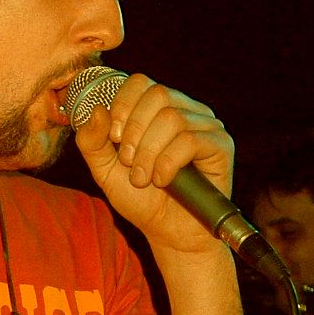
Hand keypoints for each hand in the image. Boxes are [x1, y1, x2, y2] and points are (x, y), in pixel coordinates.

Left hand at [73, 73, 234, 254]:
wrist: (168, 232)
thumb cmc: (140, 199)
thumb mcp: (104, 170)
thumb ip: (92, 141)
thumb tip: (97, 110)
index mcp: (157, 108)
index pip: (140, 82)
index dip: (122, 104)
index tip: (113, 138)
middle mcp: (185, 110)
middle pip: (158, 95)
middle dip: (134, 130)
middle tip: (127, 162)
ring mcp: (206, 125)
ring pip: (172, 118)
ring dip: (149, 152)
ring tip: (143, 178)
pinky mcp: (221, 145)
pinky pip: (191, 140)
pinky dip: (168, 163)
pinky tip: (163, 181)